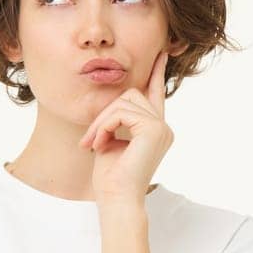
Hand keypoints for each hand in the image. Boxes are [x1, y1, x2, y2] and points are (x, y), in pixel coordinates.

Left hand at [77, 48, 173, 204]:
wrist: (116, 200)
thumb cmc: (111, 179)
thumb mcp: (111, 142)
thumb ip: (117, 121)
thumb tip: (115, 105)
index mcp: (155, 130)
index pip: (156, 95)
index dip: (156, 73)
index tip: (161, 53)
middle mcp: (163, 127)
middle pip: (131, 94)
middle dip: (105, 114)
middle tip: (89, 140)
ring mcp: (161, 128)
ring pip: (123, 102)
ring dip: (101, 122)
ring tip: (93, 144)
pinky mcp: (153, 129)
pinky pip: (120, 113)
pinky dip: (104, 127)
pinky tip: (100, 145)